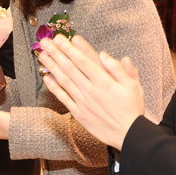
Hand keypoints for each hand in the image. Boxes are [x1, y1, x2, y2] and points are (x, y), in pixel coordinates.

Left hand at [37, 34, 144, 149]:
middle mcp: (91, 90)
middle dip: (57, 53)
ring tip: (42, 55)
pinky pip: (64, 98)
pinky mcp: (79, 113)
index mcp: (104, 82)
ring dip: (52, 67)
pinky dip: (54, 88)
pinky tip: (46, 78)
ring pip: (64, 81)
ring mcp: (83, 102)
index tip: (61, 39)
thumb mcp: (133, 86)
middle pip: (70, 68)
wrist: (128, 135)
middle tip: (45, 42)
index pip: (84, 61)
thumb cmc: (131, 109)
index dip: (71, 49)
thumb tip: (104, 54)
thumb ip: (119, 69)